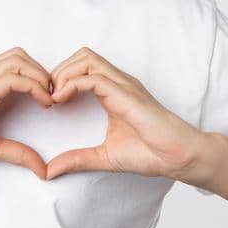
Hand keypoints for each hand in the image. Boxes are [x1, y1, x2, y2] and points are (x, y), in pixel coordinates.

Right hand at [0, 47, 55, 181]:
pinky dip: (35, 87)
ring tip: (50, 99)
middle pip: (18, 55)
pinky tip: (44, 104)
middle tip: (53, 96)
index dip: (36, 75)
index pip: (12, 63)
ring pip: (18, 60)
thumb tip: (42, 168)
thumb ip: (16, 152)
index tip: (49, 98)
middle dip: (42, 72)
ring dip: (41, 77)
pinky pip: (14, 79)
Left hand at [44, 46, 212, 180]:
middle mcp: (119, 83)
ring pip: (87, 59)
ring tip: (54, 97)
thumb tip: (49, 171)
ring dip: (64, 74)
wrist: (180, 158)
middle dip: (59, 70)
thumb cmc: (151, 154)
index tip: (48, 100)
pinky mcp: (128, 95)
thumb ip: (77, 160)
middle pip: (82, 55)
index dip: (60, 77)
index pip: (82, 67)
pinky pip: (95, 78)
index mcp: (114, 91)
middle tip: (47, 95)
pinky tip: (62, 100)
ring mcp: (124, 86)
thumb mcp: (104, 157)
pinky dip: (73, 84)